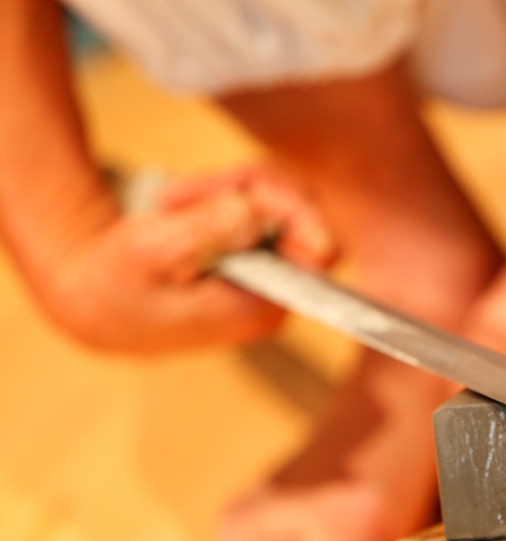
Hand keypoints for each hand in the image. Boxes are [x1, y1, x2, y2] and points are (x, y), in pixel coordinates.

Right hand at [41, 166, 336, 351]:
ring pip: (286, 205)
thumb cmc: (118, 284)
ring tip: (173, 200)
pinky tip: (184, 204)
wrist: (102, 304)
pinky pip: (267, 209)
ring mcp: (274, 277)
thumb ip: (205, 231)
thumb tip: (253, 211)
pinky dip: (229, 193)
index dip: (283, 204)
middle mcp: (280, 295)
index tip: (230, 189)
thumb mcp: (150, 251)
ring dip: (233, 187)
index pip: (319, 244)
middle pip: (306, 217)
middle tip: (182, 192)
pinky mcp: (261, 259)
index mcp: (264, 305)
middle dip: (250, 186)